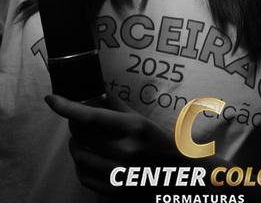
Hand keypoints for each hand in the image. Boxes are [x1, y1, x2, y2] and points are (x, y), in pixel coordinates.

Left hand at [45, 94, 180, 199]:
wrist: (182, 177)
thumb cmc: (162, 144)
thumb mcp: (143, 120)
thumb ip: (118, 107)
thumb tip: (94, 94)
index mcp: (135, 128)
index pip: (91, 117)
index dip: (67, 107)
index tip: (52, 100)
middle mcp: (126, 151)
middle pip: (81, 136)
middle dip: (73, 124)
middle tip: (77, 119)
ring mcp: (120, 174)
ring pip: (79, 157)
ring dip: (75, 145)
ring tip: (82, 139)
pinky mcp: (115, 192)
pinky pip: (84, 177)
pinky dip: (80, 165)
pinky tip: (88, 157)